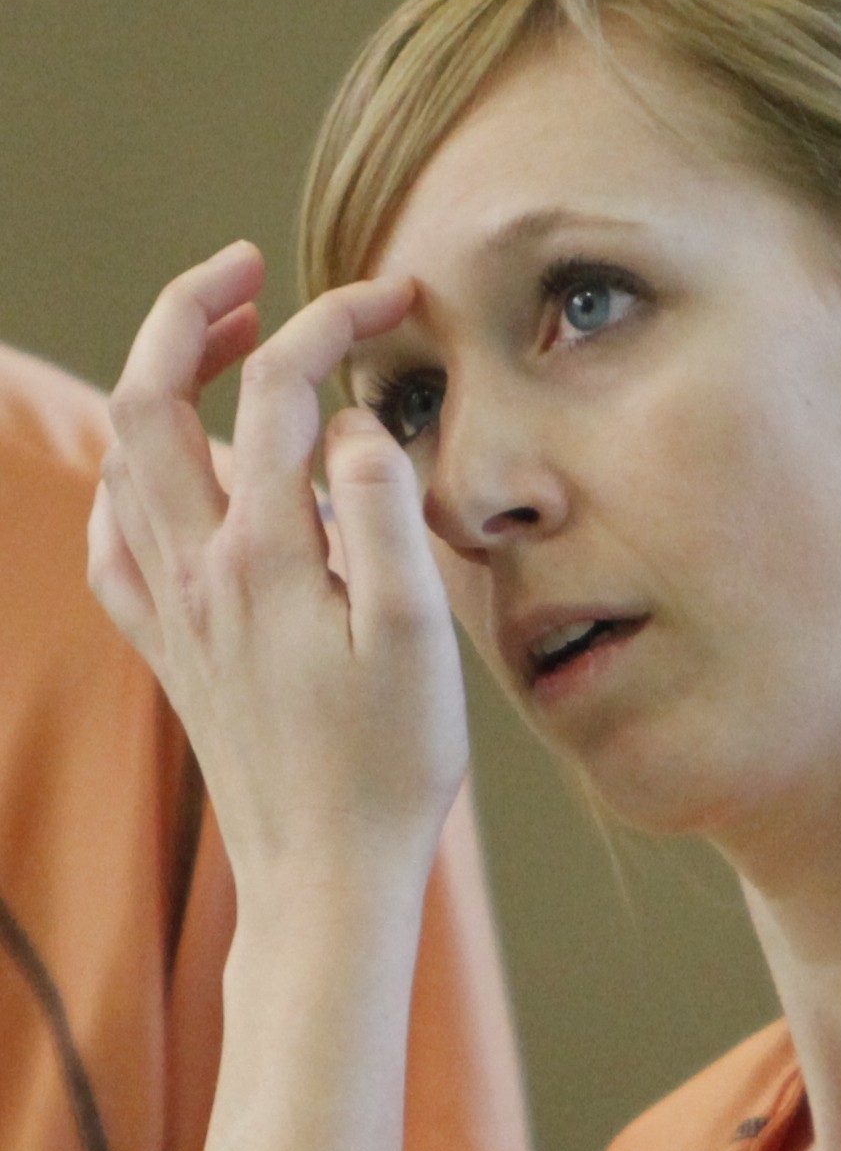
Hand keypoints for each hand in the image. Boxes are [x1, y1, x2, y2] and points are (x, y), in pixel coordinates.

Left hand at [90, 240, 467, 913]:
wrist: (324, 879)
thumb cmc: (387, 766)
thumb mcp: (417, 634)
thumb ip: (382, 512)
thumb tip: (349, 427)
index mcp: (263, 555)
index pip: (285, 390)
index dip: (335, 322)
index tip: (395, 301)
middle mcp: (198, 571)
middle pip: (152, 397)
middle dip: (192, 312)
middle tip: (253, 272)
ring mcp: (173, 611)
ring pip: (126, 458)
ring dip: (161, 379)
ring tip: (225, 343)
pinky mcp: (171, 651)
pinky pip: (114, 542)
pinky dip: (130, 481)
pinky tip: (166, 479)